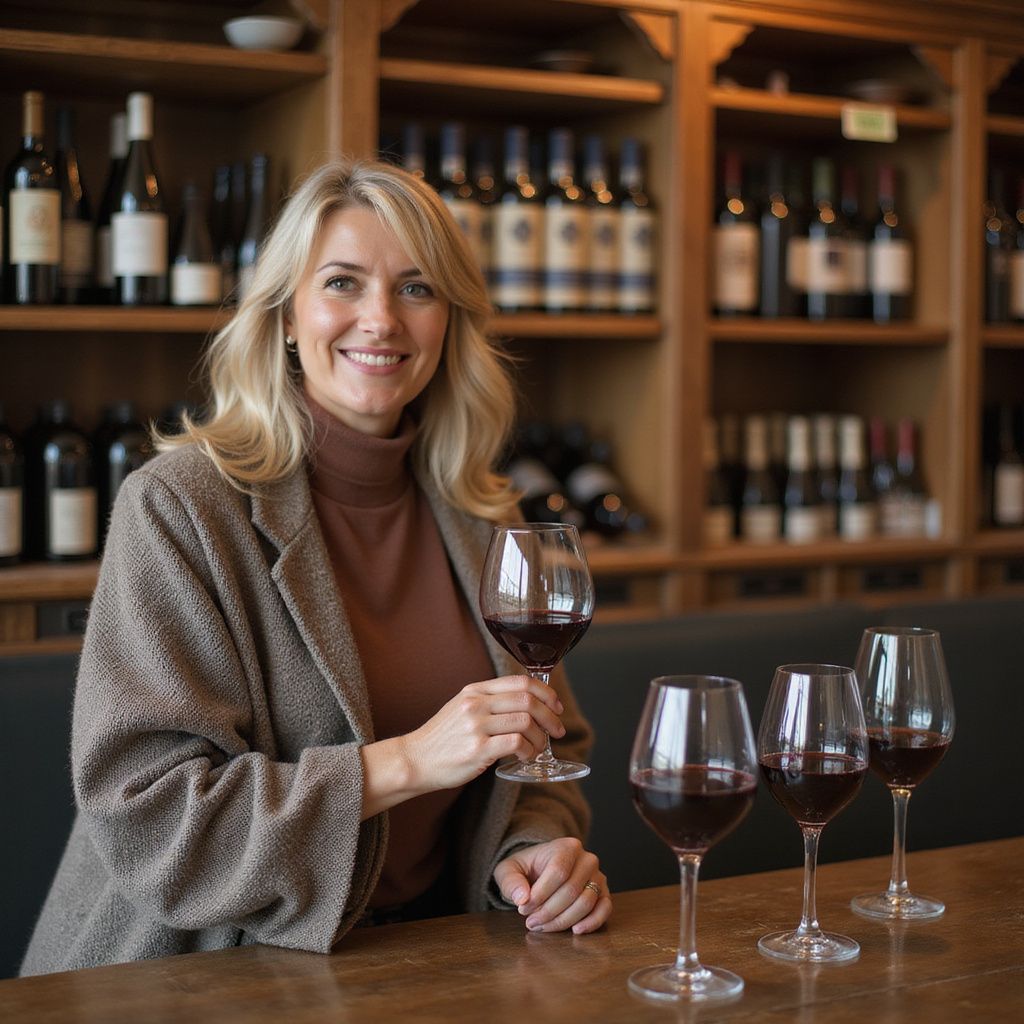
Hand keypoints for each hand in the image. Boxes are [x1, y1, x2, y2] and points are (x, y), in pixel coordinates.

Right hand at [401, 675, 565, 791]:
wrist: (414, 760)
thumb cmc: (441, 739)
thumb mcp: (461, 708)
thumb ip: (488, 702)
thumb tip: (525, 705)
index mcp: (475, 690)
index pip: (520, 682)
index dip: (546, 693)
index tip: (556, 706)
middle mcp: (476, 703)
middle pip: (527, 700)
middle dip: (550, 716)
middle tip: (558, 730)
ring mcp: (476, 726)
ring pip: (525, 721)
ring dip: (540, 737)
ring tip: (538, 748)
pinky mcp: (477, 749)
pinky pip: (516, 743)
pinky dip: (529, 751)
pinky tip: (526, 757)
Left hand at [494, 837, 611, 934]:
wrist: (542, 870)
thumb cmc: (526, 870)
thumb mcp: (509, 870)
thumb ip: (511, 881)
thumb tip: (522, 898)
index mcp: (566, 847)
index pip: (558, 872)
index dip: (540, 895)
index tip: (523, 908)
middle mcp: (587, 859)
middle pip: (571, 891)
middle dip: (548, 912)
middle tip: (530, 922)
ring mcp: (598, 876)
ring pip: (586, 903)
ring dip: (563, 921)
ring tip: (543, 926)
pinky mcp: (603, 893)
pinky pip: (604, 909)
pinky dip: (592, 923)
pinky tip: (575, 931)